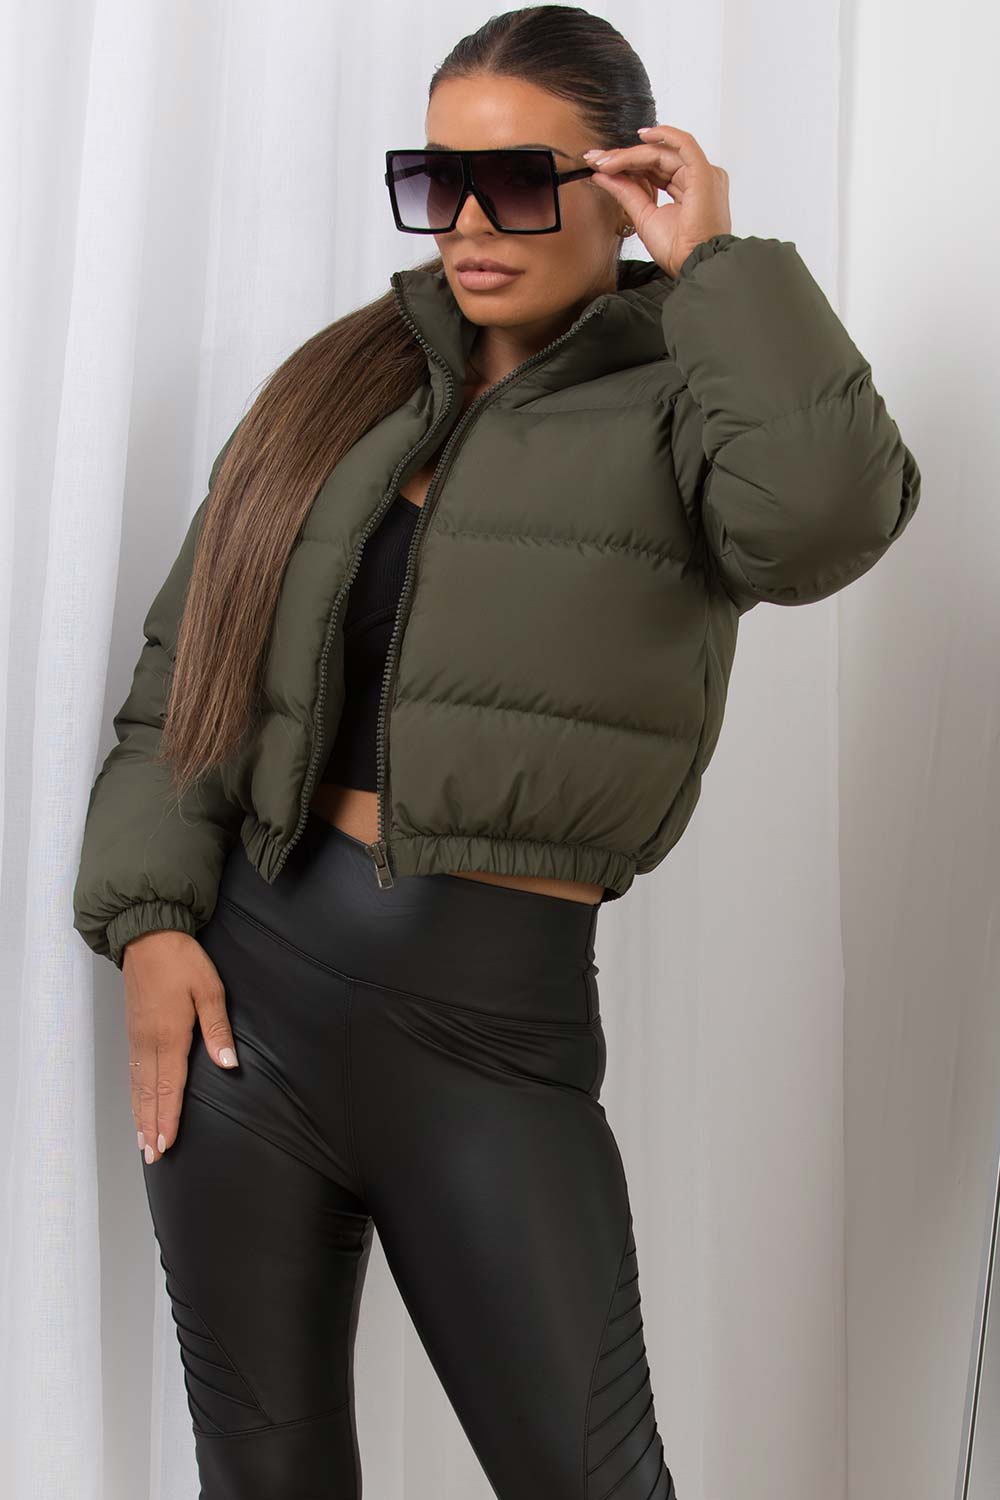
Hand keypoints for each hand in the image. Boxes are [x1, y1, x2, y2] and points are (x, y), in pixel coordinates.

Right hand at [123, 929, 239, 1162]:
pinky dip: (134, 1093)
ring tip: (142, 1141)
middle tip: (151, 1156)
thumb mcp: (209, 990)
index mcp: (170, 1035)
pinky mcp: (133, 1029)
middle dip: (151, 1126)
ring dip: (140, 1115)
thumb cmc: (182, 960)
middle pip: (150, 1093)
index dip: (168, 1118)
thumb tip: (228, 1064)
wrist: (147, 936)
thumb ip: (218, 1030)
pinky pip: (133, 1070)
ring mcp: (137, 1036)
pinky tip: (137, 1103)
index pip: (170, 1086)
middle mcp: (149, 1042)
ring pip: (138, 1085)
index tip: (166, 1144)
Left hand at [583, 124, 731, 278]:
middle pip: (655, 158)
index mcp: (686, 189)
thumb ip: (626, 192)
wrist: (693, 264)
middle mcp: (694, 178)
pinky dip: (662, 135)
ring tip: (606, 160)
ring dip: (631, 154)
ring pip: (662, 152)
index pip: (652, 168)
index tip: (598, 165)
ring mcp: (700, 174)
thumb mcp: (643, 215)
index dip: (625, 165)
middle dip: (623, 158)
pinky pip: (683, 144)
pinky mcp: (702, 172)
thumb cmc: (677, 250)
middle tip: (596, 160)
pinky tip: (640, 136)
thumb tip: (602, 174)